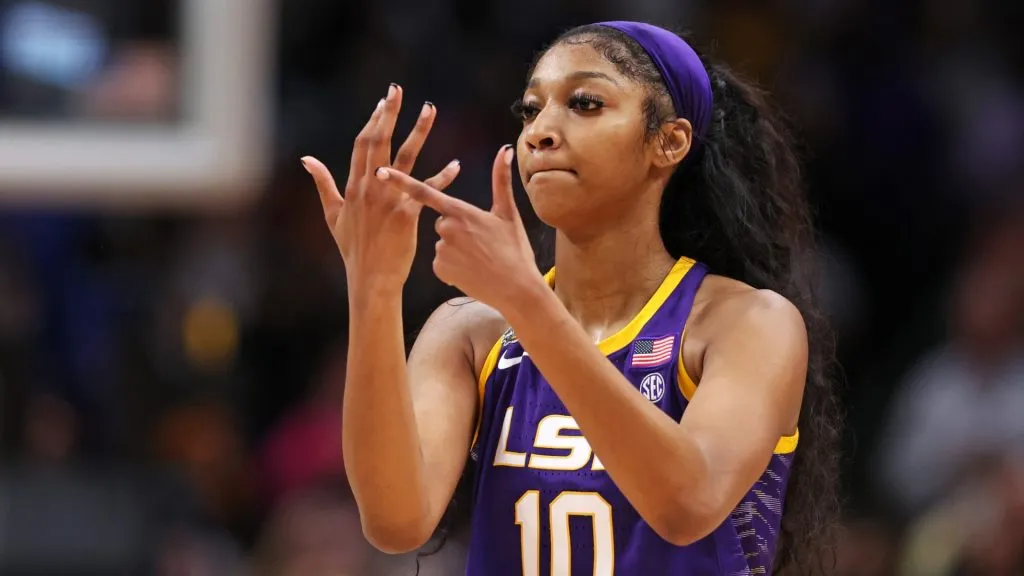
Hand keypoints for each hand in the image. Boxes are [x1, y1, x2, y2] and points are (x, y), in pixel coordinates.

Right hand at [303, 84, 460, 290]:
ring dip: (418, 132)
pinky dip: (441, 177)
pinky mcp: (405, 216)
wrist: (370, 278)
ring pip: (405, 158)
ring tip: (430, 109)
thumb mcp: (332, 214)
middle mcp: (369, 188)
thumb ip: (322, 184)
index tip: (384, 101)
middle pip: (380, 142)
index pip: (362, 144)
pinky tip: (455, 165)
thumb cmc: (353, 248)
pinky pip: (426, 191)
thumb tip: (307, 159)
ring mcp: (387, 201)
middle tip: (399, 90)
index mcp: (353, 186)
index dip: (373, 120)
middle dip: (390, 114)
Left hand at [375, 145, 544, 310]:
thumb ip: (501, 179)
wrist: (515, 289)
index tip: (380, 171)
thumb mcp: (508, 213)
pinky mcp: (439, 269)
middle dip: (455, 228)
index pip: (424, 192)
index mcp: (460, 211)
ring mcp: (441, 250)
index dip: (400, 181)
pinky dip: (453, 266)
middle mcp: (446, 229)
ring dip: (455, 248)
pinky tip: (470, 271)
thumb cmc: (514, 250)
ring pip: (442, 242)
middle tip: (480, 241)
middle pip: (441, 221)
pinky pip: (441, 262)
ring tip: (478, 259)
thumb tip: (504, 150)